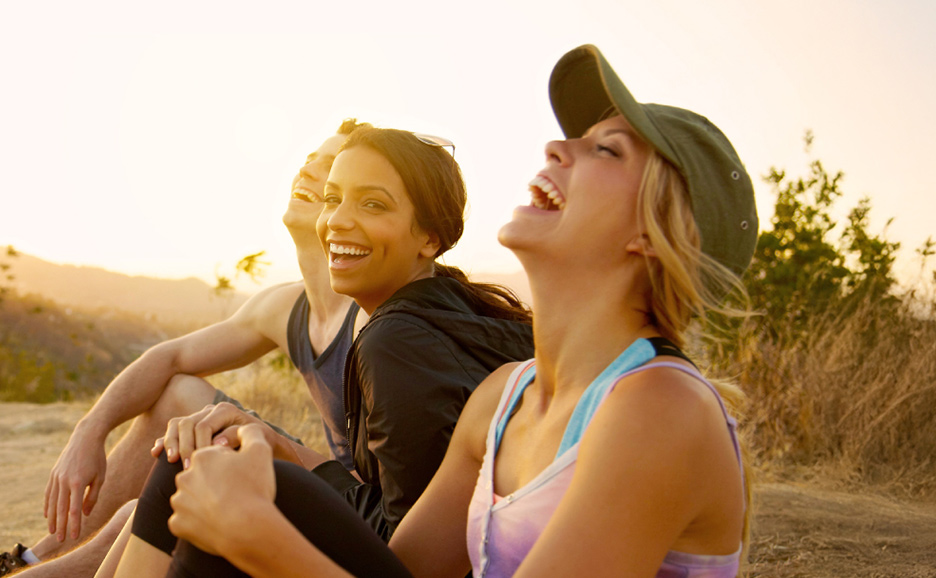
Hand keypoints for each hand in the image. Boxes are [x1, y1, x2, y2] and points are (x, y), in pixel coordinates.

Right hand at [43, 427, 106, 540]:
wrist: (85, 438)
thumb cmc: (97, 458)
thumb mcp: (100, 477)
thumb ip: (92, 497)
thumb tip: (85, 514)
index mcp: (78, 483)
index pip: (74, 510)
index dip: (74, 525)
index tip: (75, 537)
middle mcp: (64, 481)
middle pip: (61, 509)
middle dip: (61, 526)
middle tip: (61, 540)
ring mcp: (57, 477)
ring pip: (52, 502)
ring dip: (52, 519)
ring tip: (53, 531)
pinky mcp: (53, 474)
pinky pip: (49, 493)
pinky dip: (48, 505)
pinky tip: (48, 515)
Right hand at [151, 402, 261, 467]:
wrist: (263, 445)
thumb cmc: (262, 444)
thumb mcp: (256, 439)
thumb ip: (236, 437)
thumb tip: (216, 442)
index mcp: (225, 410)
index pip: (203, 425)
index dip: (199, 445)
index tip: (200, 463)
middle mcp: (211, 410)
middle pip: (187, 423)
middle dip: (183, 445)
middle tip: (185, 466)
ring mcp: (200, 417)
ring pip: (177, 424)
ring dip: (171, 442)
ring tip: (171, 460)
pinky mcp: (193, 428)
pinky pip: (174, 430)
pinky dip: (164, 441)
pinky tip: (156, 453)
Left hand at [168, 424, 276, 555]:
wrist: (248, 529)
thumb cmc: (255, 487)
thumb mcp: (261, 450)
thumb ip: (250, 432)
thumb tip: (242, 429)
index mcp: (202, 456)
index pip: (214, 457)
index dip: (230, 464)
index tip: (242, 475)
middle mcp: (184, 476)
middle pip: (201, 476)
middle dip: (214, 481)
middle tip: (235, 492)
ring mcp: (178, 502)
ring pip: (191, 498)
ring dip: (204, 501)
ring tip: (226, 508)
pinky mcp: (177, 524)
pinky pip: (186, 520)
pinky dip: (198, 522)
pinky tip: (215, 522)